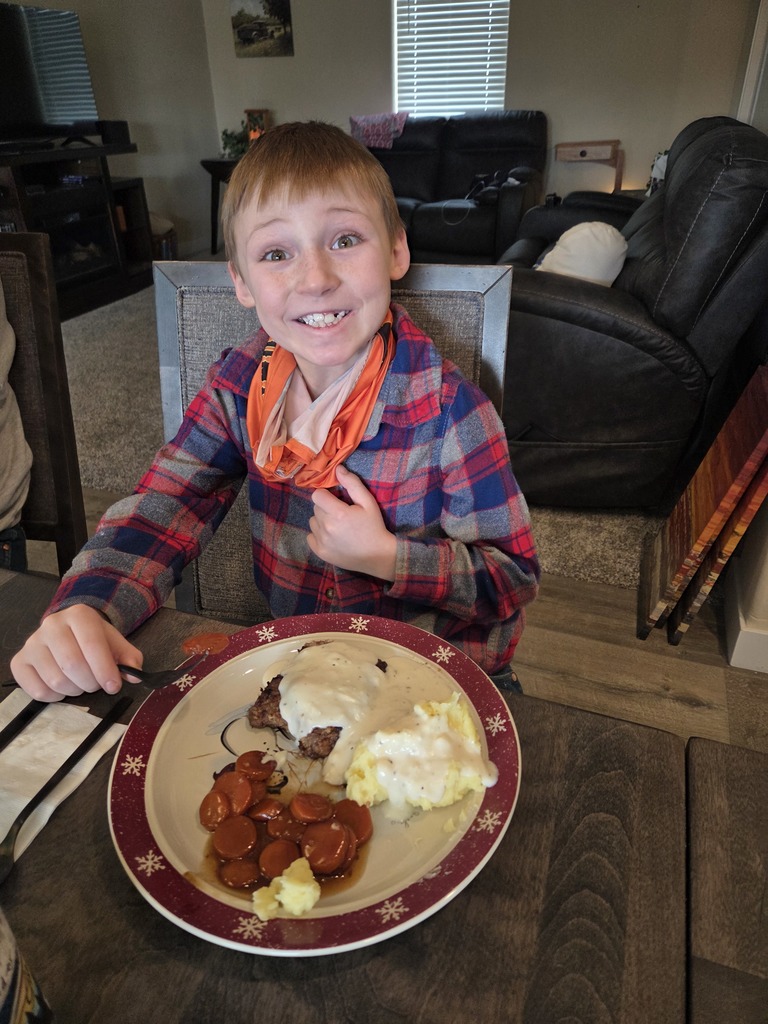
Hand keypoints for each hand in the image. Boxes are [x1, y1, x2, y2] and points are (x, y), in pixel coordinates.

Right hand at [9, 604, 142, 702]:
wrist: (68, 632)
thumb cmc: (93, 640)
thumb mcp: (115, 643)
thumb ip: (129, 658)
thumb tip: (135, 675)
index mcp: (79, 615)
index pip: (92, 645)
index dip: (105, 669)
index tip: (114, 686)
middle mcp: (51, 624)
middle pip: (73, 665)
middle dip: (91, 682)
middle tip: (97, 684)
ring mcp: (32, 643)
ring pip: (56, 680)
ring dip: (74, 690)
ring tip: (81, 683)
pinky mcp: (19, 661)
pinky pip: (37, 690)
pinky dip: (55, 697)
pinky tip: (62, 688)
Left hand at [308, 465, 396, 580]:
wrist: (377, 555)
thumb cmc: (374, 526)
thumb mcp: (368, 502)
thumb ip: (353, 484)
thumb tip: (338, 468)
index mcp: (338, 513)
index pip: (317, 495)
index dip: (326, 495)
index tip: (337, 500)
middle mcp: (327, 527)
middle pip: (315, 508)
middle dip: (326, 508)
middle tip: (341, 514)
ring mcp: (322, 541)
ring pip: (312, 521)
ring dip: (321, 521)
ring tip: (337, 526)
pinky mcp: (320, 552)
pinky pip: (310, 536)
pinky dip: (318, 535)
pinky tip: (332, 537)